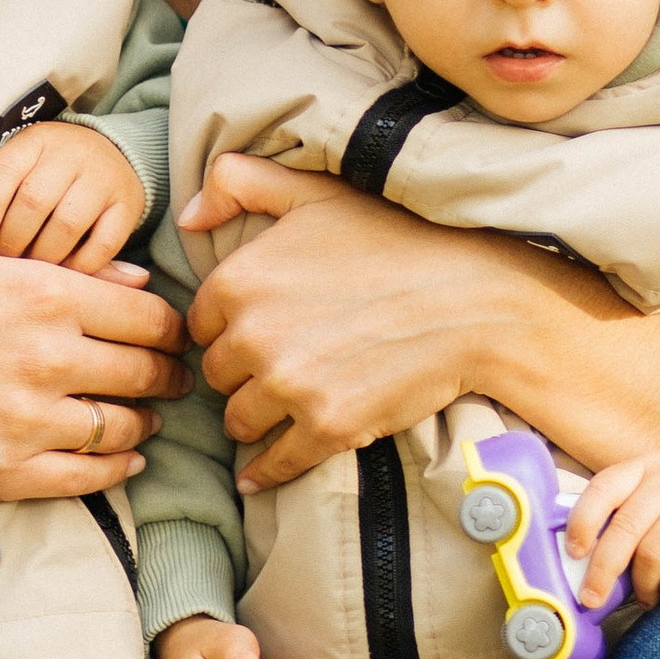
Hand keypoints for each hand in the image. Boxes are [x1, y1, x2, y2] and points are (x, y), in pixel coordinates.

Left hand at [0, 121, 150, 269]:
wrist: (112, 154)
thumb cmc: (52, 169)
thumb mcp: (23, 166)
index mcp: (38, 140)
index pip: (7, 169)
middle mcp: (73, 153)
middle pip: (34, 200)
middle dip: (13, 238)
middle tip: (6, 257)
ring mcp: (104, 178)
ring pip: (67, 225)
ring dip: (44, 255)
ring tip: (32, 268)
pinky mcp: (129, 205)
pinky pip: (103, 245)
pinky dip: (80, 266)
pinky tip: (65, 272)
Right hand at [0, 244, 190, 509]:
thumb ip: (65, 269)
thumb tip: (137, 281)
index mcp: (46, 294)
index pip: (150, 319)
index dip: (173, 331)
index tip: (172, 337)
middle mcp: (50, 355)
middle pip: (148, 372)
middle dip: (168, 375)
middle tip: (173, 378)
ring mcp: (32, 418)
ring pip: (126, 426)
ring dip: (145, 422)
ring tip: (144, 417)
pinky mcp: (10, 468)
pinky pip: (91, 475)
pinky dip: (118, 467)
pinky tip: (124, 457)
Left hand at [180, 153, 659, 492]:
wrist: (470, 297)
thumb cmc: (395, 239)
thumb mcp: (315, 194)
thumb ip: (241, 184)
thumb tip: (189, 216)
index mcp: (239, 280)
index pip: (202, 325)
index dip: (230, 328)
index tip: (258, 331)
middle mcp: (252, 336)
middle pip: (218, 376)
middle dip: (243, 373)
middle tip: (279, 366)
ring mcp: (288, 387)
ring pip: (239, 421)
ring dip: (256, 418)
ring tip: (283, 407)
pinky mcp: (325, 428)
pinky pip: (274, 464)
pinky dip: (267, 471)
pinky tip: (260, 474)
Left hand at [567, 456, 659, 606]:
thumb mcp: (650, 498)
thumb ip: (619, 515)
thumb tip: (578, 561)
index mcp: (645, 467)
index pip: (604, 488)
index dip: (583, 522)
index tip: (574, 553)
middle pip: (625, 529)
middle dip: (603, 570)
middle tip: (592, 597)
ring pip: (652, 555)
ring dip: (642, 585)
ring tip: (644, 594)